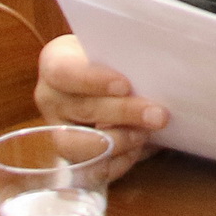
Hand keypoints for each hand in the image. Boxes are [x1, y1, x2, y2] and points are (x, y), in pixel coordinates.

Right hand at [33, 34, 167, 178]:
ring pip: (78, 146)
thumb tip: (165, 64)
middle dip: (123, 114)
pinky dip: (118, 163)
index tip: (125, 85)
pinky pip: (90, 170)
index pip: (65, 72)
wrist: (108, 75)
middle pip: (81, 111)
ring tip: (148, 134)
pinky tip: (141, 150)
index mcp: (55, 63)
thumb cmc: (117, 56)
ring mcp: (57, 130)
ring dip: (120, 142)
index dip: (94, 81)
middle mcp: (50, 98)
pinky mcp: (71, 156)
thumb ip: (129, 54)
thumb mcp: (118, 45)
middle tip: (158, 115)